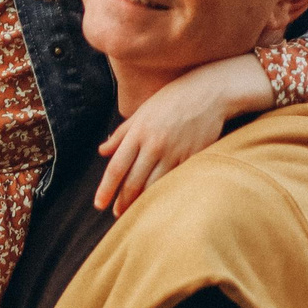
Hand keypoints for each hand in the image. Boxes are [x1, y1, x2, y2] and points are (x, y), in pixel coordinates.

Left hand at [93, 52, 273, 214]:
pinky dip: (165, 192)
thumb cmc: (171, 100)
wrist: (209, 93)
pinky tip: (159, 201)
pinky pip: (175, 180)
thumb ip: (121, 134)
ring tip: (134, 211)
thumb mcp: (141, 112)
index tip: (99, 204)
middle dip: (123, 201)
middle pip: (134, 181)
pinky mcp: (193, 156)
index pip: (116, 167)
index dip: (106, 189)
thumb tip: (102, 151)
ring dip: (142, 202)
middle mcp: (154, 145)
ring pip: (154, 185)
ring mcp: (175, 152)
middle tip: (116, 214)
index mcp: (138, 133)